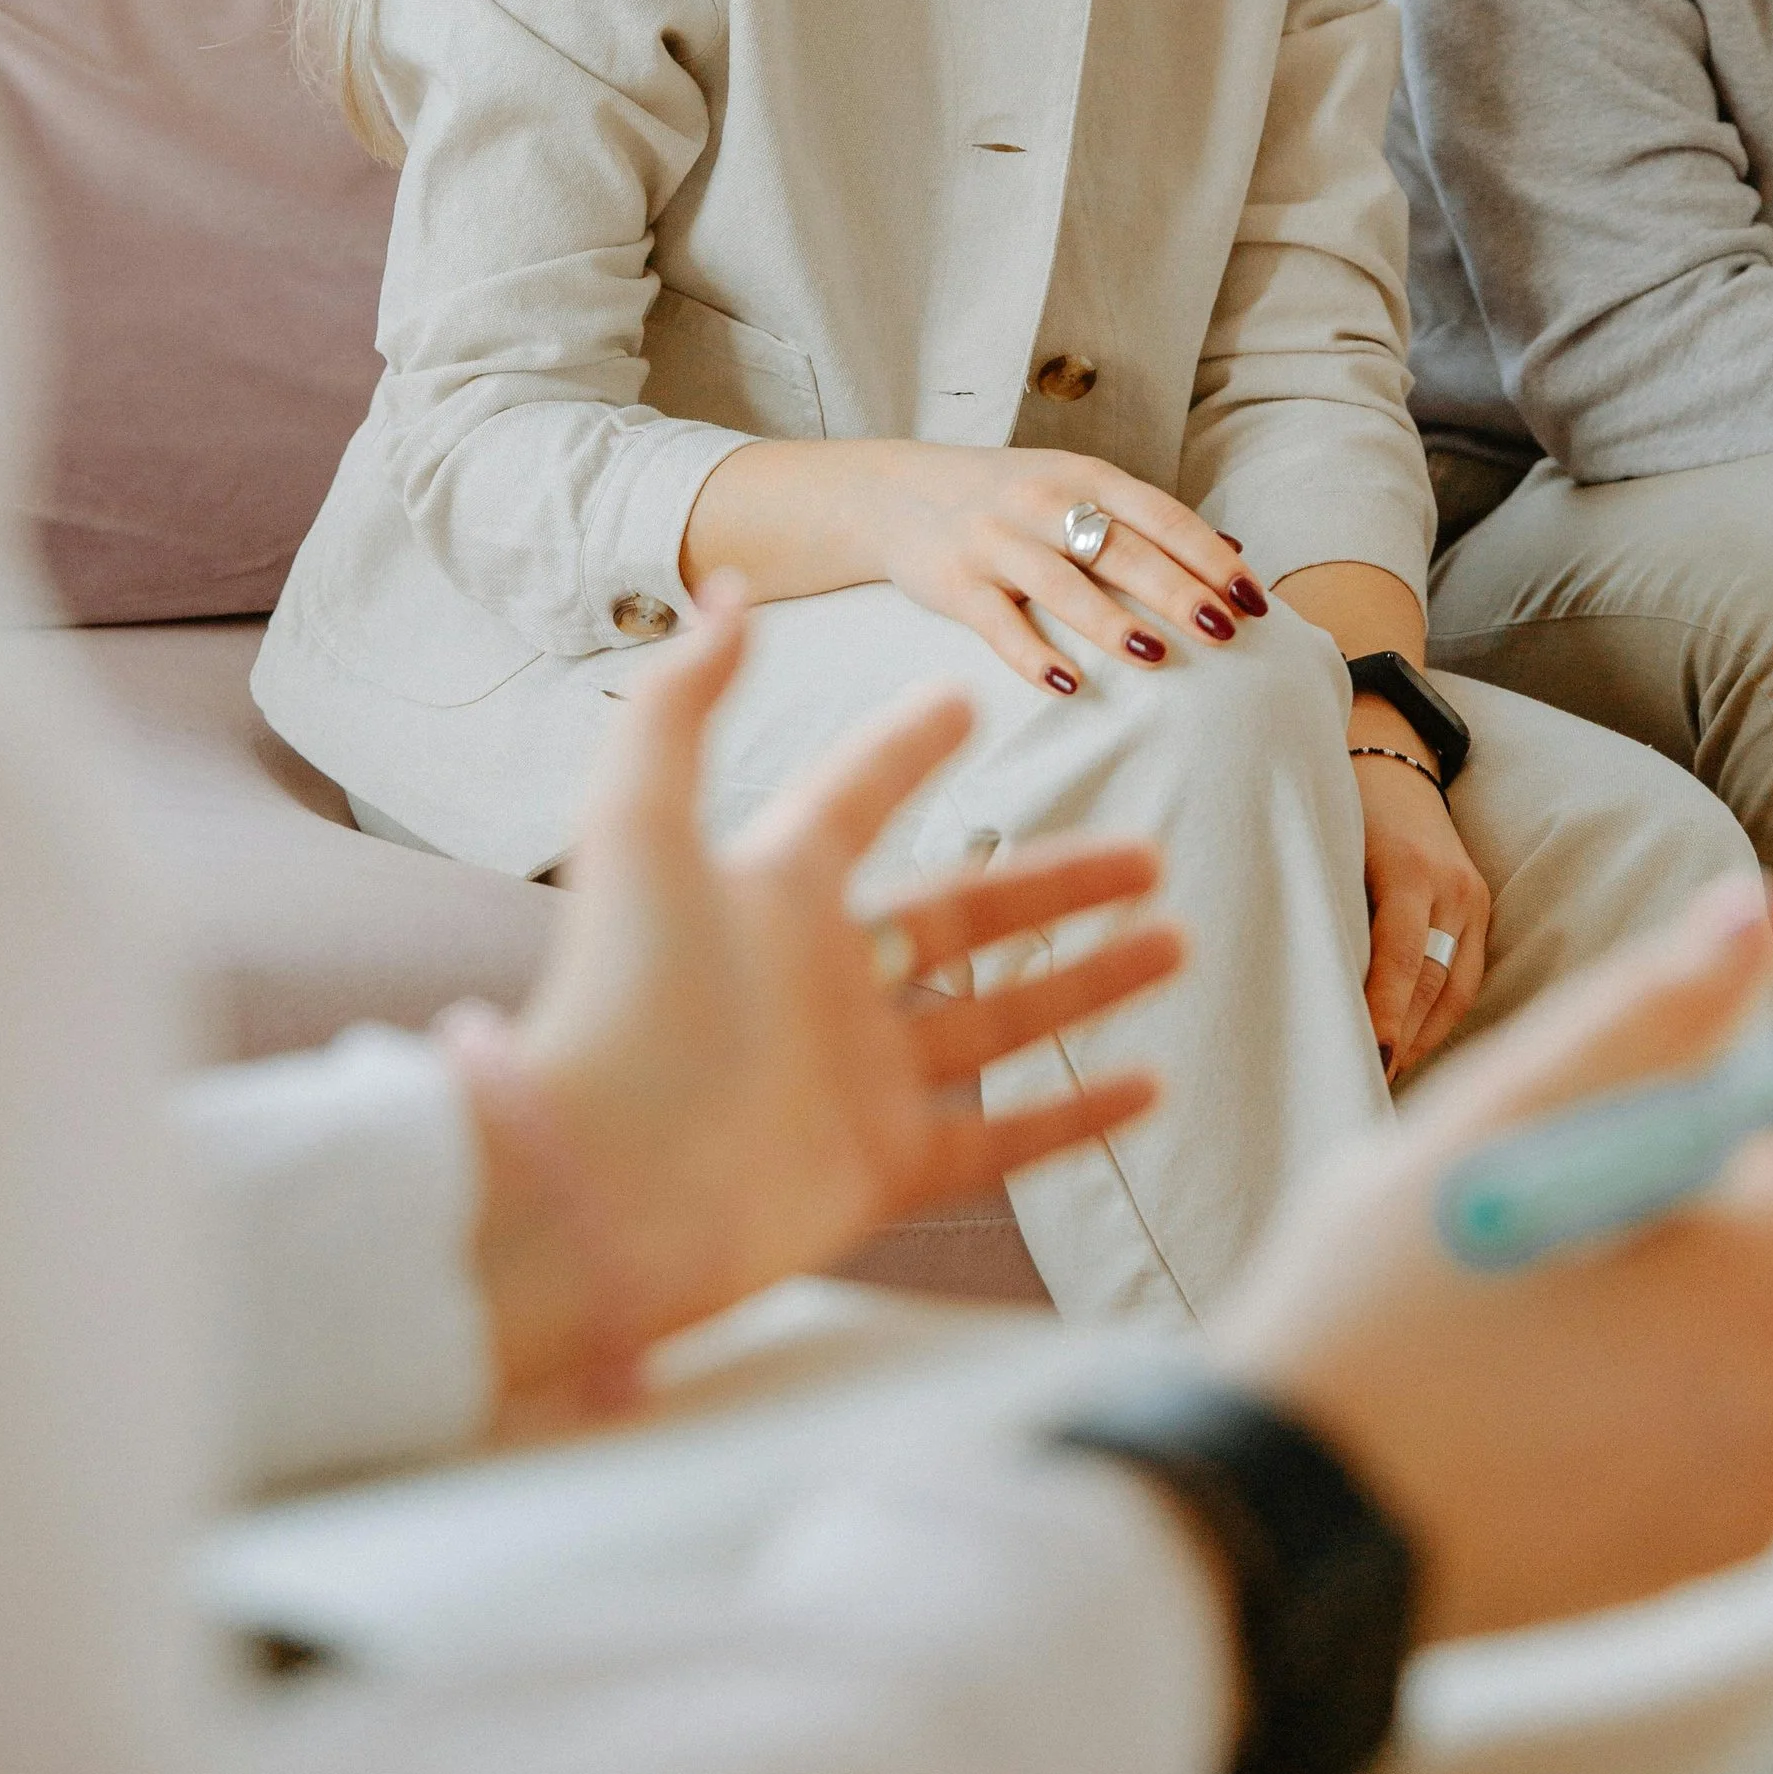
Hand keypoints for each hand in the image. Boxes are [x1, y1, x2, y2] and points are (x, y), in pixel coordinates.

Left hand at [468, 583, 1185, 1417]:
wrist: (596, 1182)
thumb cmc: (618, 994)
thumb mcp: (640, 825)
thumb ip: (682, 704)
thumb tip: (726, 591)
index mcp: (775, 891)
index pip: (857, 801)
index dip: (906, 751)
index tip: (962, 703)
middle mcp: (826, 981)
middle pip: (966, 917)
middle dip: (1060, 884)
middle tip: (1149, 854)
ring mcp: (860, 1078)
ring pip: (1002, 1021)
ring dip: (1091, 981)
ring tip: (1175, 942)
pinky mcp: (882, 1168)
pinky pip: (1002, 1139)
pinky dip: (1077, 1114)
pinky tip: (1151, 1085)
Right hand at [685, 438, 1264, 694]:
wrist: (897, 493)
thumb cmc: (1009, 499)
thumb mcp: (1076, 488)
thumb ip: (1147, 521)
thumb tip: (1235, 553)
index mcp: (1084, 476)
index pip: (1162, 515)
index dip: (1210, 557)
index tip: (1253, 599)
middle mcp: (1042, 503)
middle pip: (1120, 549)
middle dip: (1176, 589)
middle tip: (1225, 631)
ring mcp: (996, 542)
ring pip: (1062, 584)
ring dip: (1111, 621)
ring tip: (1157, 655)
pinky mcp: (954, 584)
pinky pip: (998, 625)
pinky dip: (1033, 656)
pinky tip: (1069, 685)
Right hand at [1207, 879, 1772, 1641]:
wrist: (1295, 1525)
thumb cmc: (1387, 1307)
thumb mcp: (1507, 1117)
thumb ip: (1650, 1010)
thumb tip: (1759, 913)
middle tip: (1715, 1113)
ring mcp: (1772, 1495)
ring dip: (1766, 1265)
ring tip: (1640, 1223)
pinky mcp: (1725, 1555)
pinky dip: (1733, 1357)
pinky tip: (1616, 1330)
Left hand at [1352, 734, 1486, 1080]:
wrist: (1390, 756)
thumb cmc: (1340, 805)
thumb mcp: (1327, 846)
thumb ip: (1329, 908)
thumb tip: (1309, 990)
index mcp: (1408, 868)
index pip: (1401, 956)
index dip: (1385, 1011)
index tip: (1368, 1058)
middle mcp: (1451, 886)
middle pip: (1433, 982)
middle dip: (1402, 1040)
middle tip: (1363, 1086)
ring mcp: (1473, 898)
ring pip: (1455, 988)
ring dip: (1421, 1039)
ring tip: (1384, 1080)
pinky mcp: (1481, 908)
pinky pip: (1465, 977)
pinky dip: (1438, 1017)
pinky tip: (1410, 1047)